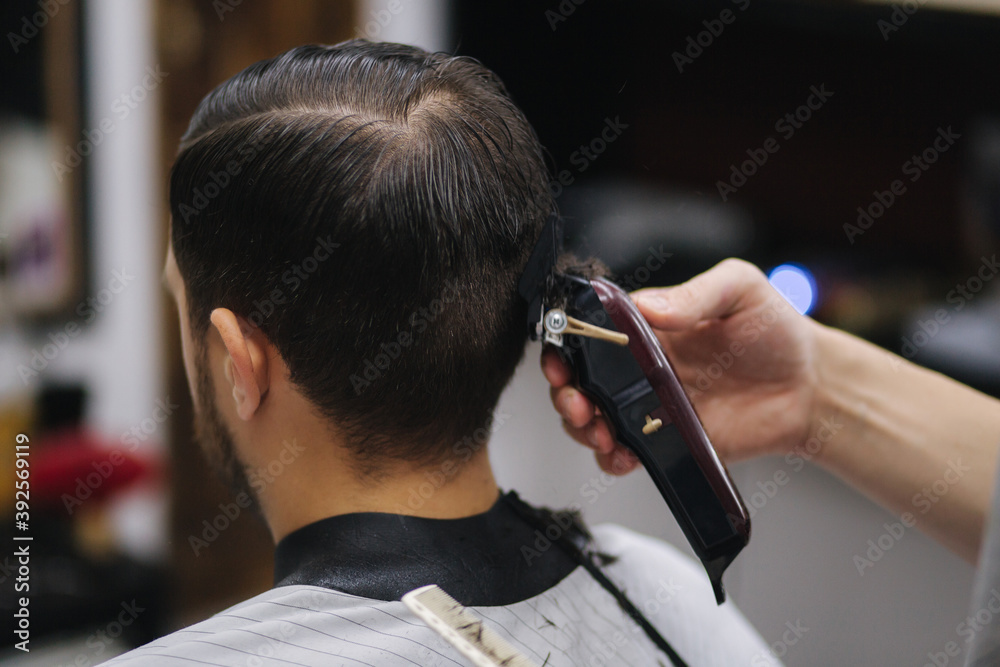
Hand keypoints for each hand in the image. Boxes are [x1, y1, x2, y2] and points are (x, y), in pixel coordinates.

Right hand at [542, 258, 821, 474]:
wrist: (812, 386)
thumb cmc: (777, 330)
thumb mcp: (741, 289)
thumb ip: (696, 294)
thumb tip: (650, 305)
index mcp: (649, 327)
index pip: (590, 332)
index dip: (566, 344)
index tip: (562, 356)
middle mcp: (642, 367)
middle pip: (581, 380)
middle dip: (565, 392)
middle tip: (574, 398)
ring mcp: (651, 406)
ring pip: (595, 419)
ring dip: (582, 426)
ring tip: (596, 427)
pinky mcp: (669, 441)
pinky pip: (628, 452)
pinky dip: (612, 458)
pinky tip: (619, 453)